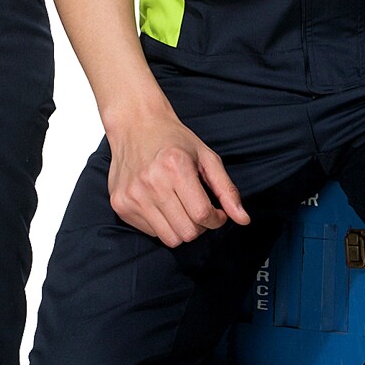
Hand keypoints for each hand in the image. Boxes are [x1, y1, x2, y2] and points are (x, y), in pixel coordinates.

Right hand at [106, 109, 250, 247]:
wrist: (135, 125)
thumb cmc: (173, 140)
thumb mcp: (206, 157)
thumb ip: (227, 189)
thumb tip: (243, 219)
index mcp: (175, 167)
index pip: (203, 215)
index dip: (216, 219)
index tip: (217, 212)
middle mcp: (151, 182)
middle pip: (187, 232)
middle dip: (200, 225)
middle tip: (198, 208)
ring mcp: (133, 195)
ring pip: (170, 238)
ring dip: (181, 228)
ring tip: (180, 207)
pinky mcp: (120, 205)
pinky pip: (151, 233)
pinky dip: (162, 224)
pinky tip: (161, 203)